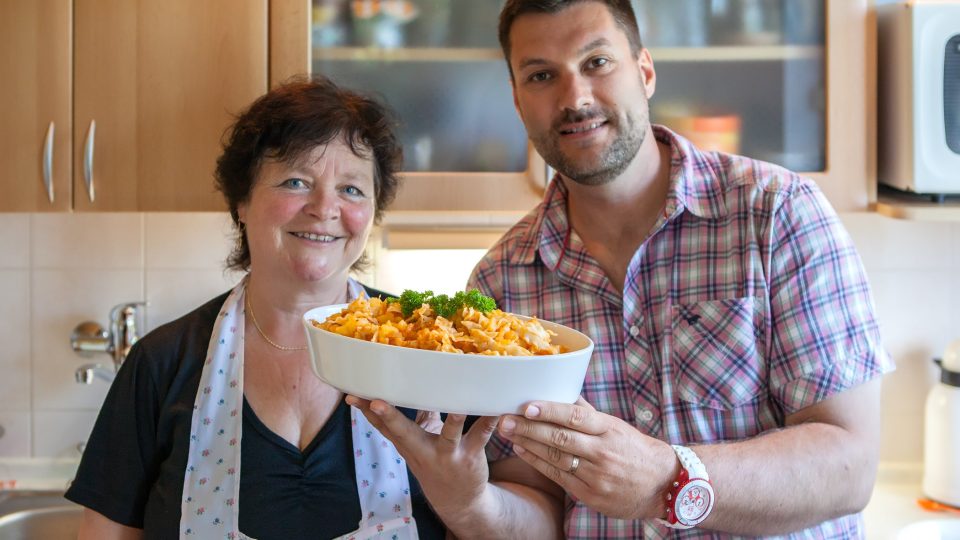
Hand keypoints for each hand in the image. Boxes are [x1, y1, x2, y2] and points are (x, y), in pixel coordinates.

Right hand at [345, 396, 500, 518]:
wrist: (459, 500)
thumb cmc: (435, 461)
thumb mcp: (417, 443)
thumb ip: (413, 415)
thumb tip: (406, 383)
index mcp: (408, 444)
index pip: (383, 426)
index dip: (367, 412)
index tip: (352, 396)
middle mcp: (423, 450)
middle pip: (403, 432)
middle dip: (389, 417)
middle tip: (376, 401)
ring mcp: (447, 454)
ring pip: (449, 435)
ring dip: (453, 420)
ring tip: (457, 406)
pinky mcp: (470, 456)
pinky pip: (481, 436)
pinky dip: (490, 422)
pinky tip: (497, 409)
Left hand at [498, 397, 675, 519]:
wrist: (664, 486)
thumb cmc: (636, 450)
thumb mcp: (616, 427)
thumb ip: (588, 413)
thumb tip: (563, 392)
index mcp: (610, 429)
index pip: (576, 417)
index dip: (550, 410)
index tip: (526, 405)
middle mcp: (603, 452)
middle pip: (560, 438)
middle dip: (529, 428)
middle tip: (505, 418)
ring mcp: (597, 475)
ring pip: (556, 457)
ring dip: (528, 444)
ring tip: (508, 432)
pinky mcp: (591, 495)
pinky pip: (559, 477)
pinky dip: (538, 463)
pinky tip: (522, 451)